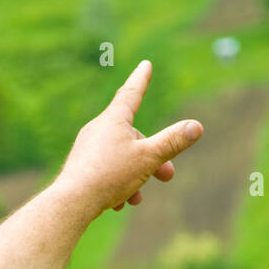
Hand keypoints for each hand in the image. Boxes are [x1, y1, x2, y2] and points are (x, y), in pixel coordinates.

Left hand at [53, 60, 202, 218]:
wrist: (72, 202)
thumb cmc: (110, 175)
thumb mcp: (148, 158)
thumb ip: (173, 142)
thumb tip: (197, 126)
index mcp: (114, 120)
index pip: (132, 93)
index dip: (142, 79)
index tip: (145, 65)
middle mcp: (97, 129)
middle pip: (133, 137)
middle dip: (152, 157)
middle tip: (167, 176)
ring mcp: (87, 149)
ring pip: (120, 158)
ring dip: (135, 177)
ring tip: (137, 198)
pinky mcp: (80, 168)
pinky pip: (105, 172)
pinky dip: (117, 185)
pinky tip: (118, 204)